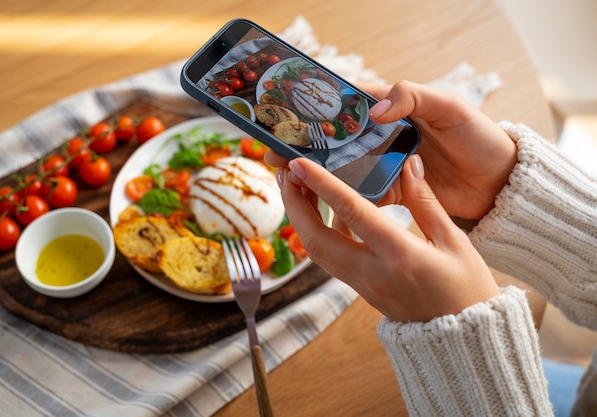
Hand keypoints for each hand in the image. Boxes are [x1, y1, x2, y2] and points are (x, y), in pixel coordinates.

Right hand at [266, 81, 516, 219]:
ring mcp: (387, 164)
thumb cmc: (479, 137)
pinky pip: (363, 196)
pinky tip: (325, 211)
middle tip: (278, 159)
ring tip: (293, 185)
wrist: (501, 183)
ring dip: (319, 178)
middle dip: (306, 149)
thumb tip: (373, 110)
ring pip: (345, 170)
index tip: (289, 121)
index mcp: (393, 108)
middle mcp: (384, 135)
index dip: (315, 111)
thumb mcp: (450, 108)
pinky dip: (345, 203)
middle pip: (336, 140)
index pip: (346, 104)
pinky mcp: (394, 191)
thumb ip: (413, 97)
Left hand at [278, 155, 499, 321]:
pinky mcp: (362, 291)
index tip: (298, 163)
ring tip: (297, 188)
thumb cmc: (468, 290)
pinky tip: (328, 214)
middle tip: (284, 172)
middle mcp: (373, 273)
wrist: (464, 342)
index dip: (321, 184)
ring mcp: (363, 286)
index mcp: (400, 255)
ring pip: (318, 252)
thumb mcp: (455, 241)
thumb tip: (408, 163)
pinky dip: (322, 235)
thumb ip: (426, 201)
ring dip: (302, 220)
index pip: (351, 212)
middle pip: (315, 239)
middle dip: (293, 205)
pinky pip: (332, 260)